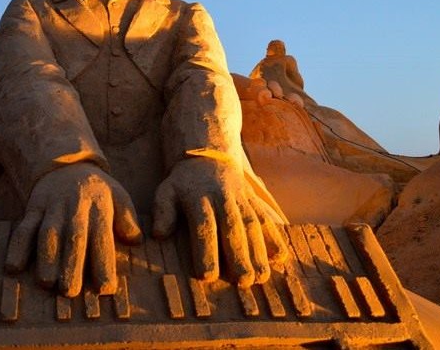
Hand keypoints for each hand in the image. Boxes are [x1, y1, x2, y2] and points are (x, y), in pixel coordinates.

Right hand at [4, 163, 141, 296]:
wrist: (66, 164)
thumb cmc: (97, 191)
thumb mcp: (119, 197)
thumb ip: (128, 219)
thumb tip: (136, 240)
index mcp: (100, 208)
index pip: (103, 238)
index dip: (104, 262)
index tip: (105, 288)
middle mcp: (75, 208)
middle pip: (74, 238)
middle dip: (71, 265)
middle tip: (70, 292)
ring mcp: (52, 208)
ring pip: (47, 233)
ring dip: (45, 258)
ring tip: (45, 282)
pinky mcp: (34, 208)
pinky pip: (24, 227)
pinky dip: (17, 246)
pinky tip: (13, 267)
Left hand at [152, 157, 286, 286]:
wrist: (208, 157)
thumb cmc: (182, 183)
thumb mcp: (166, 191)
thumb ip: (162, 211)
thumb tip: (159, 234)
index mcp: (198, 198)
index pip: (204, 226)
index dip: (206, 250)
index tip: (207, 275)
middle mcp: (223, 199)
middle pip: (233, 228)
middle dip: (239, 255)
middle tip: (244, 281)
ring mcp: (242, 199)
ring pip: (253, 225)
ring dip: (259, 251)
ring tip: (261, 277)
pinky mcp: (255, 201)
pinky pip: (266, 218)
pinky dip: (275, 236)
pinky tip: (280, 256)